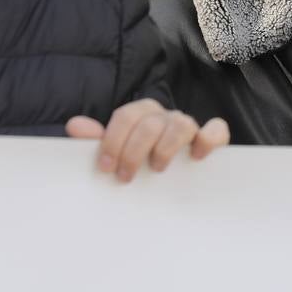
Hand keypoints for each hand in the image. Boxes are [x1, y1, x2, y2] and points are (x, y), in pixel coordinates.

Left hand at [66, 99, 229, 182]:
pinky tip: (197, 156)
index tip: (105, 166)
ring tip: (157, 169)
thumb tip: (75, 126)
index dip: (113, 140)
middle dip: (134, 151)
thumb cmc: (137, 161)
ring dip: (166, 148)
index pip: (126, 115)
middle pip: (151, 122)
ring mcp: (189, 125)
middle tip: (125, 177)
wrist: (167, 176)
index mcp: (141, 114)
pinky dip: (209, 139)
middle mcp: (165, 116)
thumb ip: (96, 141)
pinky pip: (217, 130)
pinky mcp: (212, 138)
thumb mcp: (116, 152)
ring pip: (181, 123)